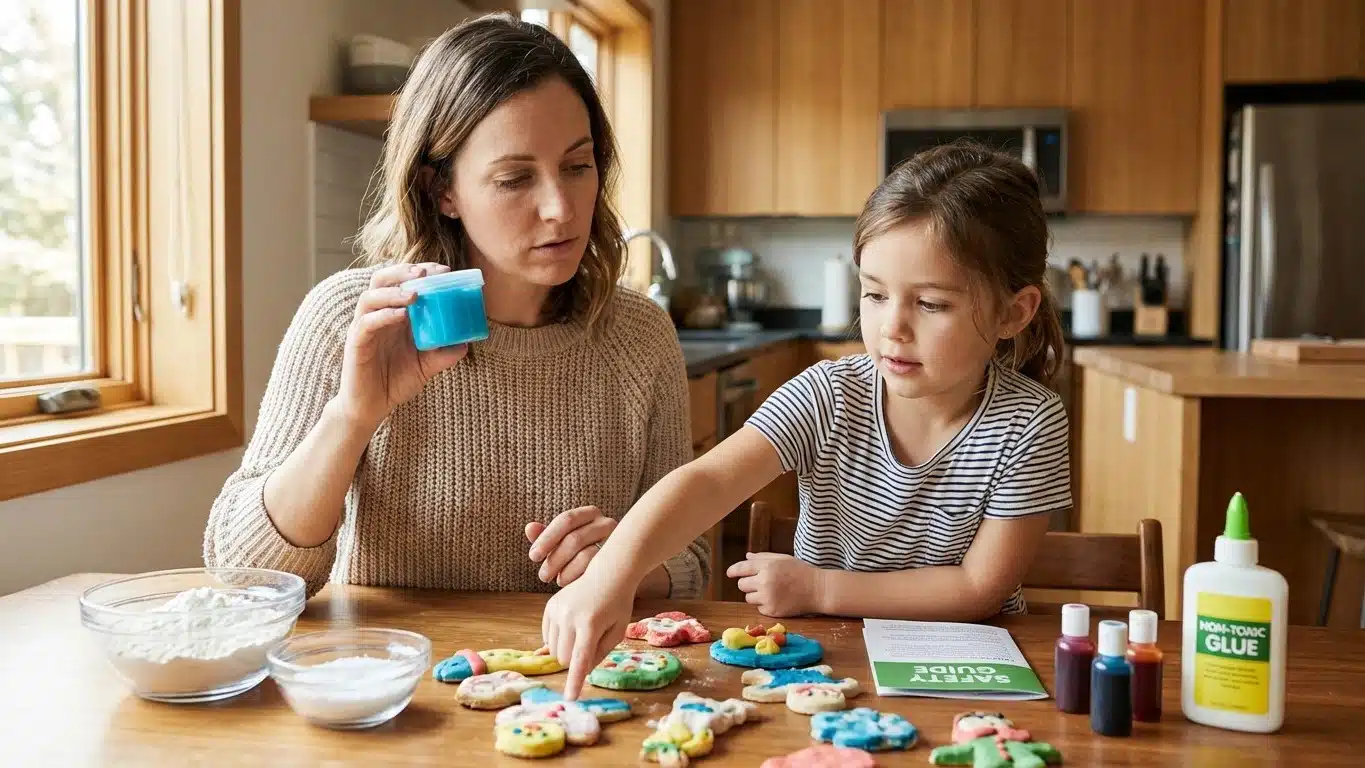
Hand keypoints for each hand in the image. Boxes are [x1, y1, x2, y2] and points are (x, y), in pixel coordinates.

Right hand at [336, 263, 469, 430]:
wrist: (372, 408)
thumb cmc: (395, 381)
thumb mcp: (427, 366)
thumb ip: (445, 354)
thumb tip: (467, 342)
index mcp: (394, 315)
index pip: (403, 281)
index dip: (421, 271)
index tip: (444, 271)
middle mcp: (377, 316)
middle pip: (382, 279)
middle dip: (404, 271)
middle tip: (426, 273)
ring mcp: (364, 328)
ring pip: (370, 297)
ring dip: (393, 291)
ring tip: (415, 293)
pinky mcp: (356, 343)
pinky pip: (366, 323)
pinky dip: (384, 315)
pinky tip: (402, 316)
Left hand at [525, 506, 616, 586]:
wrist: (613, 570)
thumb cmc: (581, 553)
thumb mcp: (561, 543)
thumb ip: (545, 536)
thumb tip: (529, 528)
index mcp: (590, 513)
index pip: (566, 519)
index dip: (547, 538)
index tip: (533, 556)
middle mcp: (606, 523)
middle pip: (575, 538)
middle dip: (554, 559)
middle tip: (542, 576)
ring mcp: (616, 543)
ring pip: (586, 555)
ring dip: (565, 570)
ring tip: (555, 580)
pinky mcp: (620, 562)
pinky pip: (596, 570)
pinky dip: (578, 577)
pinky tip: (569, 585)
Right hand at [542, 569, 636, 699]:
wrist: (608, 574)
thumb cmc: (618, 604)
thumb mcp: (617, 631)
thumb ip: (600, 653)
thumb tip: (582, 670)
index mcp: (590, 624)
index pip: (580, 659)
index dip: (575, 681)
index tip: (570, 697)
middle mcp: (569, 617)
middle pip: (564, 658)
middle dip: (575, 661)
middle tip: (590, 646)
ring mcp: (557, 610)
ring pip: (553, 650)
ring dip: (566, 650)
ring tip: (582, 634)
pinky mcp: (549, 607)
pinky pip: (547, 637)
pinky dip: (558, 639)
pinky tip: (571, 628)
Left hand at [726, 552, 822, 617]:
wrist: (818, 590)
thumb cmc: (801, 571)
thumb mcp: (783, 559)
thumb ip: (763, 558)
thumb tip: (746, 557)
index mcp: (767, 566)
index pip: (741, 568)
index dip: (733, 571)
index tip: (729, 573)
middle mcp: (764, 581)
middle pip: (741, 585)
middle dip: (748, 583)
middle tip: (759, 582)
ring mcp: (767, 597)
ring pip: (748, 598)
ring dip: (755, 595)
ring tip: (771, 591)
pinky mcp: (771, 611)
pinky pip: (758, 608)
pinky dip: (764, 605)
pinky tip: (777, 599)